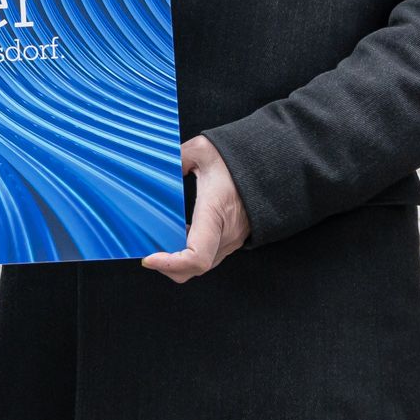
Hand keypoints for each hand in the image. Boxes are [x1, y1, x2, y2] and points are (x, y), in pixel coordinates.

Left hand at [142, 136, 249, 284]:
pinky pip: (207, 257)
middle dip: (166, 266)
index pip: (196, 256)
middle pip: (192, 269)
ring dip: (177, 261)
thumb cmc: (238, 159)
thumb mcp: (202, 150)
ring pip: (199, 267)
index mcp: (216, 213)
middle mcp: (225, 234)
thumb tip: (154, 165)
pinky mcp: (232, 241)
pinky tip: (177, 235)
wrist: (272, 166)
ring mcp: (231, 241)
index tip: (149, 258)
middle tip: (147, 248)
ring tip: (158, 242)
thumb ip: (175, 157)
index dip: (170, 264)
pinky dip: (188, 255)